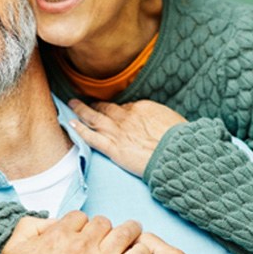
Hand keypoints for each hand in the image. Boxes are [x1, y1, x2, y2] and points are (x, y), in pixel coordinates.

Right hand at [0, 213, 150, 253]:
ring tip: (133, 234)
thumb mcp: (12, 250)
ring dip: (129, 231)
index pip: (80, 217)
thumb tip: (50, 222)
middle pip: (103, 223)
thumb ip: (29, 227)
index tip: (83, 235)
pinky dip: (142, 251)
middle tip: (105, 239)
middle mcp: (81, 244)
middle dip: (104, 228)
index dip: (82, 225)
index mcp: (59, 234)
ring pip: (124, 233)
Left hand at [68, 99, 185, 175]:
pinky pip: (92, 138)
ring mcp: (118, 132)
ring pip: (94, 118)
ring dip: (81, 110)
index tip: (111, 109)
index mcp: (141, 108)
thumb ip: (159, 118)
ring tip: (71, 104)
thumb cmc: (181, 139)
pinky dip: (80, 130)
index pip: (124, 106)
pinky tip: (71, 124)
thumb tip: (157, 121)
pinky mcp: (113, 148)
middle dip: (94, 104)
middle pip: (105, 108)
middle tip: (83, 100)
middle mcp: (126, 117)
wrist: (178, 153)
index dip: (115, 108)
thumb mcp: (172, 119)